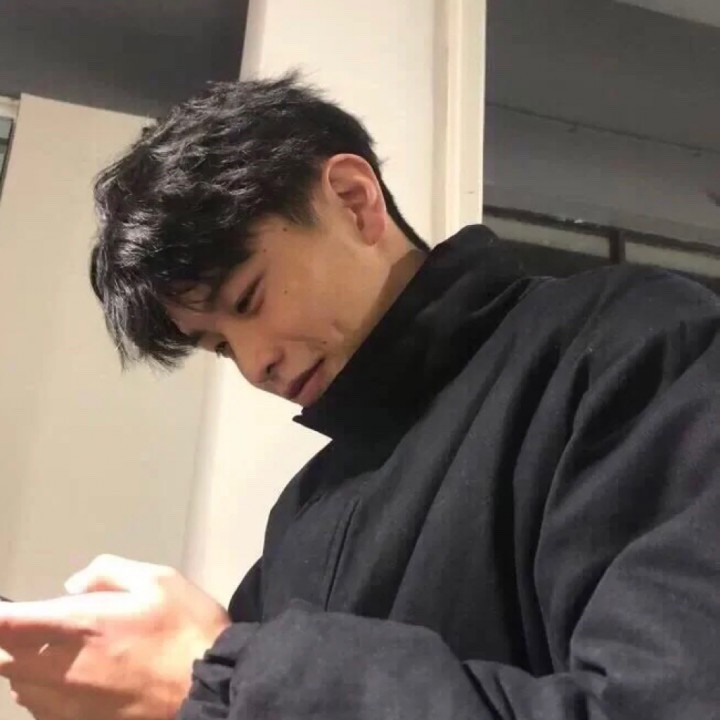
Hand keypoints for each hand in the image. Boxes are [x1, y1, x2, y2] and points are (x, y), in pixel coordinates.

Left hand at [0, 555, 230, 719]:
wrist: (212, 686)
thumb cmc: (187, 627)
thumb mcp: (159, 580)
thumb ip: (109, 572)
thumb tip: (73, 584)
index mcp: (81, 625)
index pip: (9, 625)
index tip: (5, 611)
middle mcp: (63, 668)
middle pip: (3, 660)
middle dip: (10, 641)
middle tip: (36, 627)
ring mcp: (69, 705)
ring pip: (19, 687)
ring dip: (24, 666)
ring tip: (55, 652)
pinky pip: (41, 710)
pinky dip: (43, 692)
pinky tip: (71, 680)